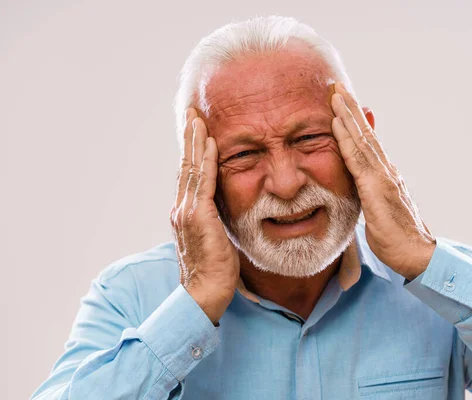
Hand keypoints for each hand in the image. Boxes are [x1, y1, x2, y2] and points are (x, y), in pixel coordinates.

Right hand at [170, 108, 239, 323]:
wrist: (206, 293)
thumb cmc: (215, 272)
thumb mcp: (215, 240)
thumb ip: (215, 221)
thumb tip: (223, 212)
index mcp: (186, 213)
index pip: (189, 175)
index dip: (192, 151)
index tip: (196, 131)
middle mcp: (182, 208)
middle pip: (186, 165)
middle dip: (190, 138)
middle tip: (192, 113)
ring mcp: (187, 211)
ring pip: (192, 168)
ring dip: (196, 141)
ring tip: (198, 118)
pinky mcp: (198, 217)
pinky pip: (204, 181)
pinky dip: (206, 160)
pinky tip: (210, 142)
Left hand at [331, 82, 435, 280]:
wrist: (416, 254)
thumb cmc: (396, 237)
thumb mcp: (377, 210)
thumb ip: (368, 193)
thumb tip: (358, 185)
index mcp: (383, 174)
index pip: (366, 142)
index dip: (354, 121)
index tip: (342, 102)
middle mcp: (384, 169)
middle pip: (365, 133)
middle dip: (350, 108)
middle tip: (337, 85)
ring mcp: (382, 176)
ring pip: (361, 139)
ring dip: (347, 115)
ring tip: (335, 94)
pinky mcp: (377, 188)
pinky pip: (357, 159)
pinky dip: (346, 139)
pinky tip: (337, 123)